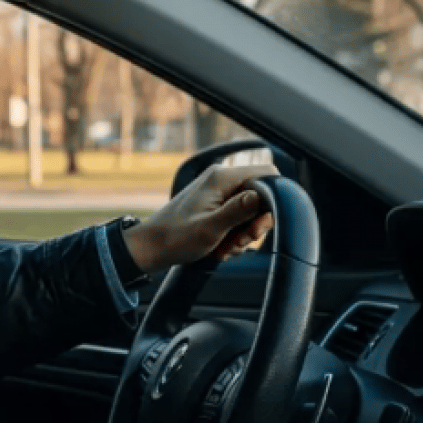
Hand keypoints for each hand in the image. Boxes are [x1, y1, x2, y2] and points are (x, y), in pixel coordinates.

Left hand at [123, 163, 279, 272]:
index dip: (273, 200)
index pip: (268, 174)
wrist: (149, 248)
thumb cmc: (175, 238)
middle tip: (240, 242)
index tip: (259, 226)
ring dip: (242, 235)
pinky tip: (219, 248)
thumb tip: (263, 196)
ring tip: (224, 248)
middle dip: (254, 224)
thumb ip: (238, 211)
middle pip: (260, 196)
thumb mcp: (210, 228)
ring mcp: (217, 193)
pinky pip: (236, 220)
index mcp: (222, 178)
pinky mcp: (213, 206)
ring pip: (249, 212)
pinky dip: (232, 237)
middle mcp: (221, 180)